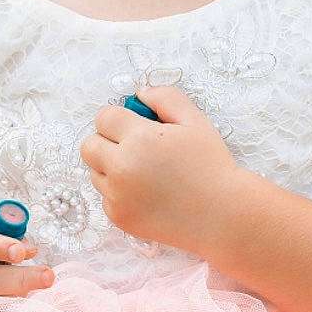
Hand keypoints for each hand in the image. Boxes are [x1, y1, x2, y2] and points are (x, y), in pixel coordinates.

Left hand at [79, 86, 240, 253]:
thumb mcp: (195, 121)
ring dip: (111, 167)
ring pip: (94, 172)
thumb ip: (165, 98)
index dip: (119, 118)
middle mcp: (121, 167)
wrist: (222, 215)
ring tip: (144, 172)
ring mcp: (117, 196)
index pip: (103, 117)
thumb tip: (139, 93)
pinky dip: (120, 193)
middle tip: (134, 147)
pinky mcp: (119, 217)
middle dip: (107, 141)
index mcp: (139, 138)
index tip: (134, 125)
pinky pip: (105, 197)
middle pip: (89, 145)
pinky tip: (147, 193)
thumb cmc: (211, 166)